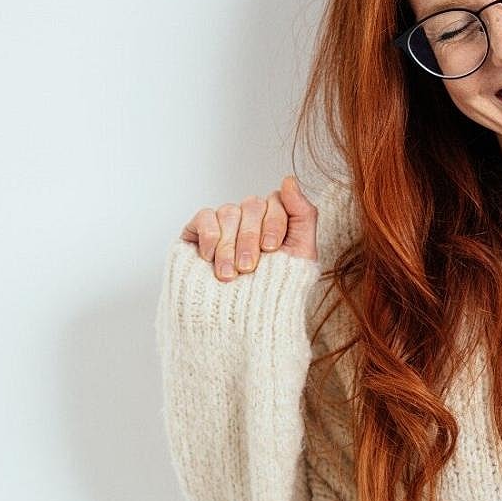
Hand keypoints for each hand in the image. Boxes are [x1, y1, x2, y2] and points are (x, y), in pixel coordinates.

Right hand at [179, 174, 319, 282]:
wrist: (241, 321)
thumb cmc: (273, 292)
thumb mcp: (301, 256)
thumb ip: (303, 215)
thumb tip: (289, 180)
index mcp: (275, 221)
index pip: (276, 201)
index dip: (274, 224)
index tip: (271, 250)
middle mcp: (249, 219)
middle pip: (252, 205)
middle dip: (250, 240)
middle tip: (248, 268)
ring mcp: (224, 224)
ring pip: (229, 212)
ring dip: (229, 246)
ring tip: (229, 275)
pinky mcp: (198, 231)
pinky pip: (205, 217)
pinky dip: (209, 238)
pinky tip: (210, 259)